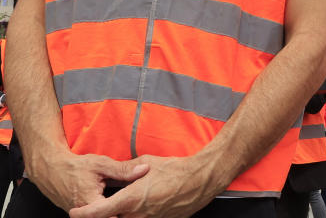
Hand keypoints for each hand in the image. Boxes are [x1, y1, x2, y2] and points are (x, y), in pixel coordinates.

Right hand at [28, 148, 148, 211]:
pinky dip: (104, 212)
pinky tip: (115, 207)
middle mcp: (83, 213)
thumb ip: (123, 170)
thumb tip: (144, 169)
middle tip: (135, 208)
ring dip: (112, 213)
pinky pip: (93, 216)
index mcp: (91, 202)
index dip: (126, 212)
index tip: (137, 208)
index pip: (112, 216)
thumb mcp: (101, 164)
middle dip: (120, 213)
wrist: (50, 169)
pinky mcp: (78, 214)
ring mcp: (80, 215)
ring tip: (126, 207)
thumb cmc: (74, 166)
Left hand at [68, 154, 224, 217]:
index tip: (75, 213)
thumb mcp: (147, 162)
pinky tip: (148, 202)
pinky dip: (139, 214)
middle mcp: (137, 215)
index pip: (98, 212)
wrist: (200, 179)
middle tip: (108, 202)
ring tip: (134, 198)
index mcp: (130, 199)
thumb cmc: (175, 169)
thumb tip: (118, 171)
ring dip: (124, 212)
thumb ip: (128, 169)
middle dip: (106, 212)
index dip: (83, 214)